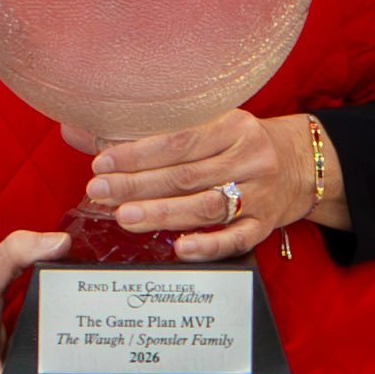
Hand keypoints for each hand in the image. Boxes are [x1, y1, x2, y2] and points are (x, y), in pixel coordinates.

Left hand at [87, 110, 334, 264]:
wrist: (299, 164)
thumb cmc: (234, 144)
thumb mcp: (202, 125)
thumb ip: (142, 130)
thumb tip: (75, 131)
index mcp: (234, 125)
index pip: (180, 139)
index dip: (139, 153)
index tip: (101, 162)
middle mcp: (250, 158)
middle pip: (188, 175)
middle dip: (139, 185)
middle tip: (100, 192)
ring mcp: (260, 194)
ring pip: (207, 207)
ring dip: (162, 214)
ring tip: (124, 217)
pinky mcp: (265, 225)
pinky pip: (237, 239)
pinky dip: (208, 246)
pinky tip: (179, 248)